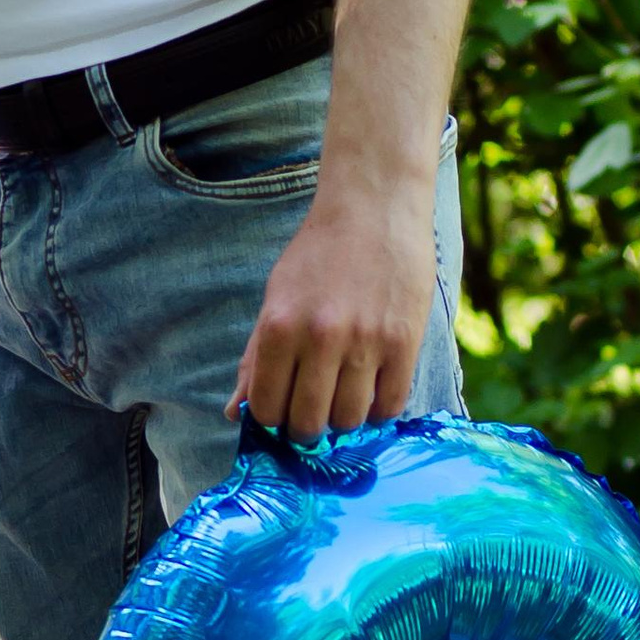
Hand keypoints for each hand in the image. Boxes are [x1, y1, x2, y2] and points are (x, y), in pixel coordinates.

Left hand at [230, 173, 437, 441]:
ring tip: (342, 401)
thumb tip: (235, 412)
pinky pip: (390, 405)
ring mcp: (365, 342)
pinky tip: (371, 394)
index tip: (280, 415)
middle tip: (311, 418)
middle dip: (305, 429)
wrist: (375, 209)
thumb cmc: (318, 255)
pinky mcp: (404, 343)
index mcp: (278, 326)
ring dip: (343, 421)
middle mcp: (319, 338)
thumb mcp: (275, 299)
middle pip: (307, 422)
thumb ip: (255, 358)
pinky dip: (378, 411)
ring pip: (349, 420)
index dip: (271, 421)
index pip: (267, 407)